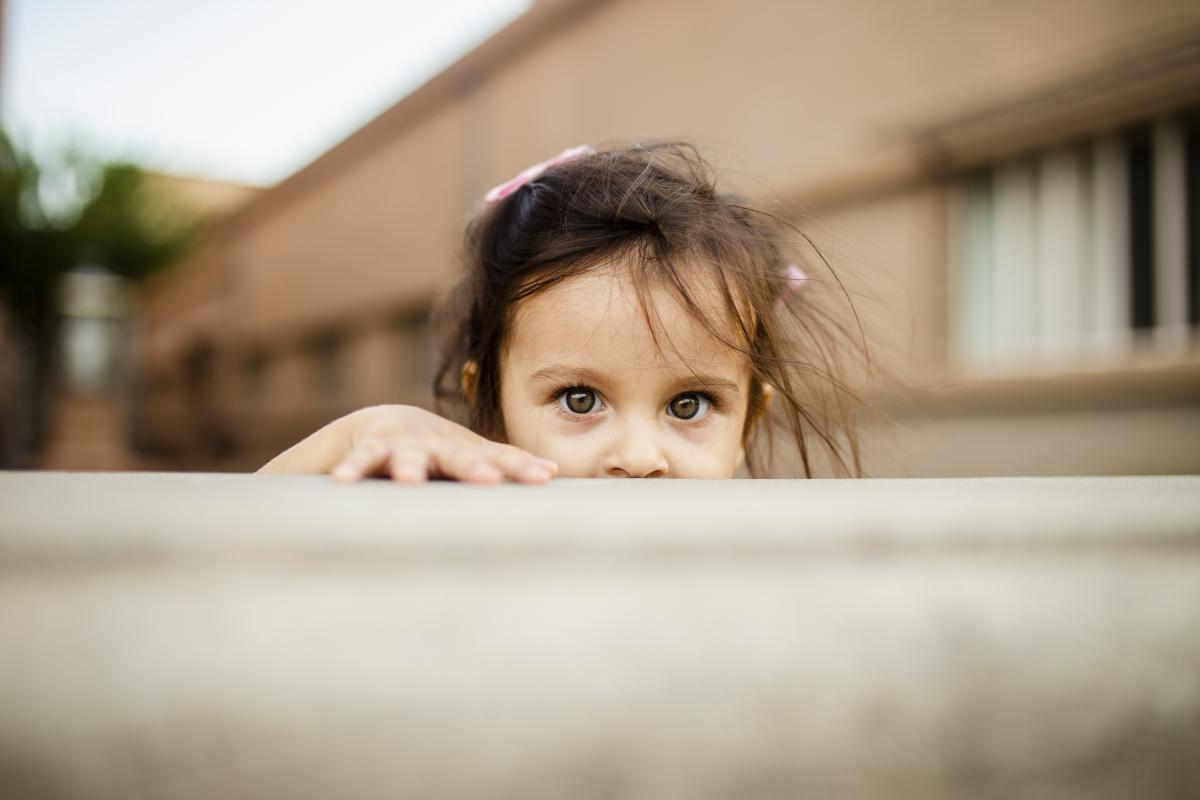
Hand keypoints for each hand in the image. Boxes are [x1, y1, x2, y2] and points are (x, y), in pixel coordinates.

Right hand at [331, 405, 557, 484]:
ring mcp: (405, 444)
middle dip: (472, 468)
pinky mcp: (371, 446)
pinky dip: (353, 468)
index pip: (500, 459)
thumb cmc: (442, 449)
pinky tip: (343, 481)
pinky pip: (362, 459)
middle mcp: (440, 444)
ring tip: (408, 480)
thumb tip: (555, 473)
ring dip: (409, 467)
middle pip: (458, 457)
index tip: (544, 477)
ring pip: (408, 457)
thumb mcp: (471, 456)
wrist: (387, 423)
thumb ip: (506, 464)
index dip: (521, 467)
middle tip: (487, 479)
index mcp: (468, 451)